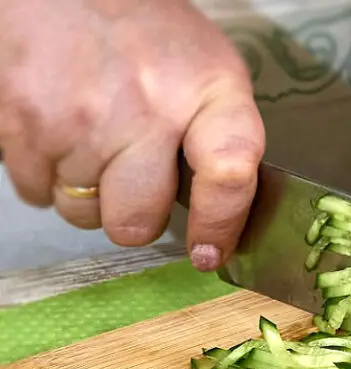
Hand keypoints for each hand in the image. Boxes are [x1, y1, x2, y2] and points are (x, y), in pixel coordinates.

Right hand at [0, 0, 263, 270]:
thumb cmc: (145, 33)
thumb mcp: (208, 71)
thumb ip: (219, 139)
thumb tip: (216, 217)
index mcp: (209, 91)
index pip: (229, 174)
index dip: (220, 225)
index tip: (208, 253)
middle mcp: (149, 109)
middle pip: (136, 222)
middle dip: (133, 215)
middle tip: (131, 176)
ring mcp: (82, 120)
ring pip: (83, 214)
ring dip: (88, 191)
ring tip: (93, 136)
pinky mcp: (23, 124)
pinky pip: (37, 194)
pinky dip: (47, 174)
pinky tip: (61, 129)